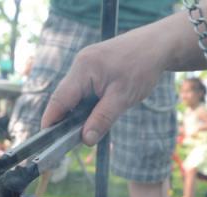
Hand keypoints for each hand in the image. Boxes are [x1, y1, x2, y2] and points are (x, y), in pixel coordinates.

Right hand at [41, 28, 169, 144]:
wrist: (158, 45)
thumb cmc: (142, 67)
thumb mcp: (123, 98)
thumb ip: (102, 119)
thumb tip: (86, 140)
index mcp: (84, 68)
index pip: (59, 99)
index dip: (51, 121)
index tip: (47, 141)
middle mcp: (80, 64)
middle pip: (64, 98)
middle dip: (66, 120)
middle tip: (70, 142)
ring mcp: (85, 65)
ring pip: (74, 95)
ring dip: (78, 113)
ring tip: (87, 129)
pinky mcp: (93, 68)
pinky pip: (83, 90)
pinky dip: (86, 104)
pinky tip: (96, 113)